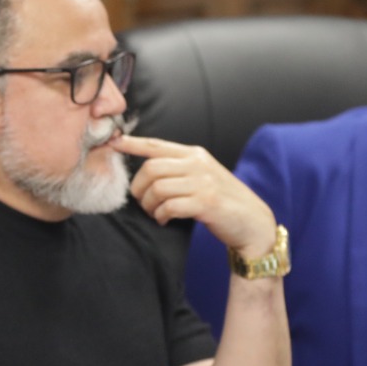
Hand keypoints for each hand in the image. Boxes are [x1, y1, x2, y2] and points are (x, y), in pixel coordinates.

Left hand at [113, 134, 277, 257]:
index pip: (156, 145)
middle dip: (139, 187)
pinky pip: (169, 206)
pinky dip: (161, 216)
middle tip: (142, 202)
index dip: (132, 144)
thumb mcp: (203, 175)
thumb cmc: (223, 200)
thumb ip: (180, 169)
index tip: (114, 143)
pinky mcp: (206, 203)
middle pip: (151, 168)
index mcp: (195, 154)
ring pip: (157, 188)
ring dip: (149, 205)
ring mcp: (203, 183)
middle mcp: (198, 164)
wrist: (252, 222)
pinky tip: (165, 220)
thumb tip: (148, 170)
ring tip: (155, 213)